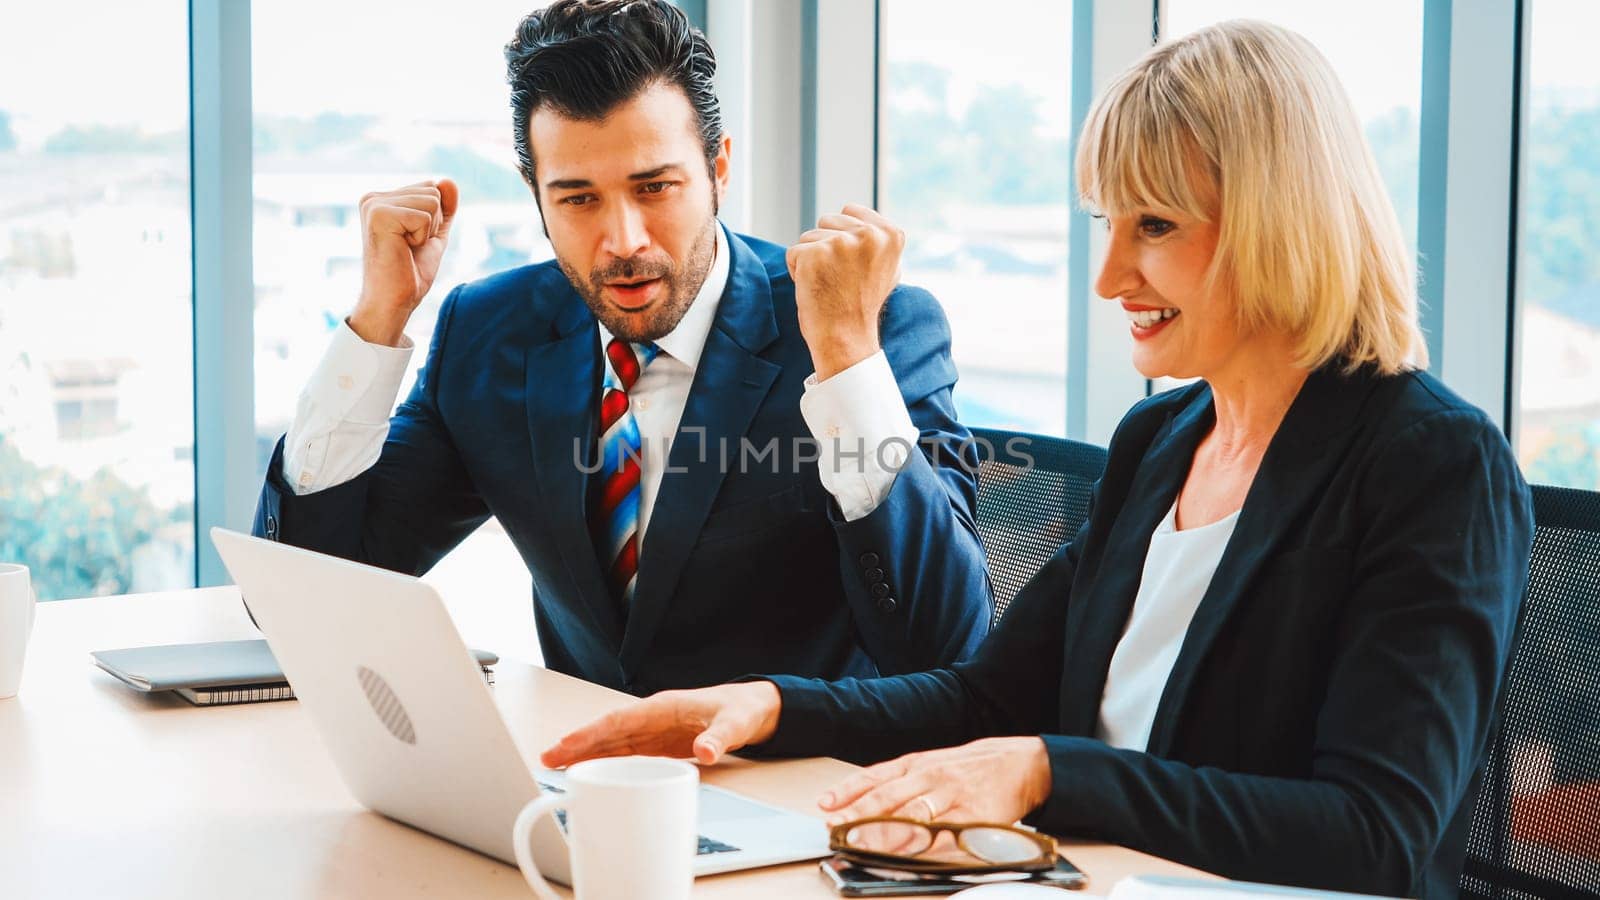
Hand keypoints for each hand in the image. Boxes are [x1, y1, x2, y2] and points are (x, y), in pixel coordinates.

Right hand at [349, 178, 458, 345]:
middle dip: (432, 224)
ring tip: (405, 248)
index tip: (411, 242)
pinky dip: (422, 237)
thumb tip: (449, 180)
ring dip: (427, 231)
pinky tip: (402, 249)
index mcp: (382, 199)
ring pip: (431, 201)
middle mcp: (374, 197)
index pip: (431, 188)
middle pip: (433, 191)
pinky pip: (424, 215)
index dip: (434, 220)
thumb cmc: (409, 273)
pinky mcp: (379, 215)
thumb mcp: (433, 234)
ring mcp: (374, 204)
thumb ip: (443, 208)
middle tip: (409, 247)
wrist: (394, 301)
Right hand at [540, 681, 782, 768]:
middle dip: (576, 744)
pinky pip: (624, 751)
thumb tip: (705, 752)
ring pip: (611, 742)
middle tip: (547, 760)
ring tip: (556, 767)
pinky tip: (588, 770)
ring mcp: (653, 729)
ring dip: (585, 753)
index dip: (590, 734)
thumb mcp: (734, 725)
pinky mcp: (658, 742)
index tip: (566, 746)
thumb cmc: (741, 710)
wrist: (753, 708)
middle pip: (606, 731)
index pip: (618, 720)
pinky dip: (604, 760)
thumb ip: (719, 738)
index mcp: (663, 707)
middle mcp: (652, 716)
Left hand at [785, 204, 904, 379]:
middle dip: (826, 246)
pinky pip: (793, 253)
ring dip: (811, 259)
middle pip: (827, 221)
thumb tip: (863, 221)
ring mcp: (841, 243)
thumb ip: (877, 241)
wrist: (847, 339)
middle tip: (839, 278)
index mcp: (891, 234)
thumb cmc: (862, 306)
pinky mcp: (814, 254)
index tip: (853, 266)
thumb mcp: (887, 268)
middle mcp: (869, 235)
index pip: (849, 211)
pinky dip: (797, 271)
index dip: (844, 237)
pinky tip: (814, 288)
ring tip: (828, 284)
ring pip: (808, 236)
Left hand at [817, 737, 1051, 826]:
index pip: (874, 778)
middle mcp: (930, 777)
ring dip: (885, 835)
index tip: (826, 808)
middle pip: (888, 799)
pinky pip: (946, 836)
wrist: (1019, 764)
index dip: (848, 793)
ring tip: (863, 847)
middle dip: (859, 817)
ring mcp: (952, 797)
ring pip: (913, 818)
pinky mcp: (974, 817)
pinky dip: (926, 849)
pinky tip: (909, 858)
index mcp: (916, 764)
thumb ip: (896, 783)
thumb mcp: (929, 764)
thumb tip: (855, 803)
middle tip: (838, 832)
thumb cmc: (967, 768)